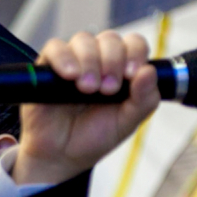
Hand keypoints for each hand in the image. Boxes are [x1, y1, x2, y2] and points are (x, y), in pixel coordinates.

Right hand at [13, 31, 159, 184]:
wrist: (60, 157)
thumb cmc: (92, 138)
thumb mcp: (126, 123)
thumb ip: (143, 100)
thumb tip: (149, 71)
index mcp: (120, 70)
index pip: (133, 44)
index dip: (135, 53)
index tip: (131, 74)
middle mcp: (97, 61)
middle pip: (109, 39)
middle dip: (113, 61)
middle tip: (108, 89)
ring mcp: (72, 62)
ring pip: (83, 40)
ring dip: (90, 60)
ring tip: (87, 88)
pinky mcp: (46, 68)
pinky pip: (54, 48)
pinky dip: (64, 57)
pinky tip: (70, 76)